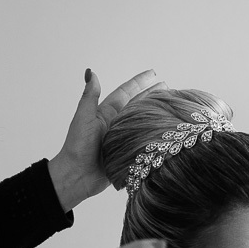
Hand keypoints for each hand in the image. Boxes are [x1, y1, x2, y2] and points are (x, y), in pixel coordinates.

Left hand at [49, 69, 165, 210]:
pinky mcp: (127, 152)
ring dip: (156, 113)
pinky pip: (143, 140)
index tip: (153, 74)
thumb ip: (90, 96)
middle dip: (152, 95)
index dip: (139, 82)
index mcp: (106, 113)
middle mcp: (116, 123)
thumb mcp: (84, 117)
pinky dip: (154, 134)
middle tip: (168, 87)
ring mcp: (123, 138)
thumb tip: (91, 72)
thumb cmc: (77, 146)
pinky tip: (166, 131)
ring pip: (143, 121)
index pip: (126, 92)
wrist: (77, 175)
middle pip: (138, 105)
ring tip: (170, 105)